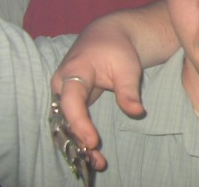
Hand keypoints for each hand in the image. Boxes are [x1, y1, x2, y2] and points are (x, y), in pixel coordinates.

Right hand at [50, 17, 146, 170]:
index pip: (72, 101)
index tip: (93, 141)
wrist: (108, 36)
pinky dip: (81, 137)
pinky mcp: (70, 102)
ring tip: (98, 162)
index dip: (80, 123)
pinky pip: (72, 122)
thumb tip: (136, 112)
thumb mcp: (128, 66)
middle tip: (97, 160)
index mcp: (74, 71)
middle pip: (65, 118)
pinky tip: (93, 154)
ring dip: (79, 144)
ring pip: (66, 123)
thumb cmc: (118, 49)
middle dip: (78, 140)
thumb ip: (129, 90)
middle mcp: (62, 85)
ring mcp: (64, 94)